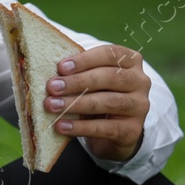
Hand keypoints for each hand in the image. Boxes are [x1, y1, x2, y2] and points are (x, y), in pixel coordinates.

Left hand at [45, 45, 150, 160]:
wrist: (114, 129)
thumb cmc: (96, 93)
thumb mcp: (89, 79)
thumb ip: (75, 71)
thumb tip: (43, 68)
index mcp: (130, 61)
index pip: (110, 54)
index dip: (85, 59)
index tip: (61, 67)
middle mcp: (140, 81)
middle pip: (110, 77)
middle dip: (78, 82)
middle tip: (52, 87)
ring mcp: (140, 106)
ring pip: (109, 102)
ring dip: (77, 104)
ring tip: (52, 106)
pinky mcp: (133, 130)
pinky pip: (107, 128)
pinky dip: (82, 127)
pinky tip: (62, 126)